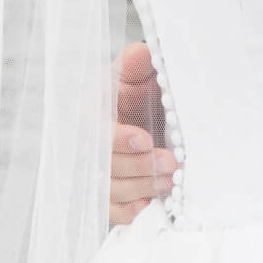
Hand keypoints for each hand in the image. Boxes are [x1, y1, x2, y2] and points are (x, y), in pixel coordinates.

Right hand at [109, 42, 175, 224]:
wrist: (150, 108)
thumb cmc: (142, 88)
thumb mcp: (141, 71)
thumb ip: (137, 63)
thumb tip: (141, 53)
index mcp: (95, 110)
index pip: (97, 130)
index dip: (119, 139)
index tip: (144, 140)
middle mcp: (91, 143)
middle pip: (105, 164)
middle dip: (139, 166)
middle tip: (171, 162)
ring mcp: (99, 169)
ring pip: (110, 189)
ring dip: (140, 187)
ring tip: (171, 181)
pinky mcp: (109, 191)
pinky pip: (111, 209)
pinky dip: (128, 210)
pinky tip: (147, 205)